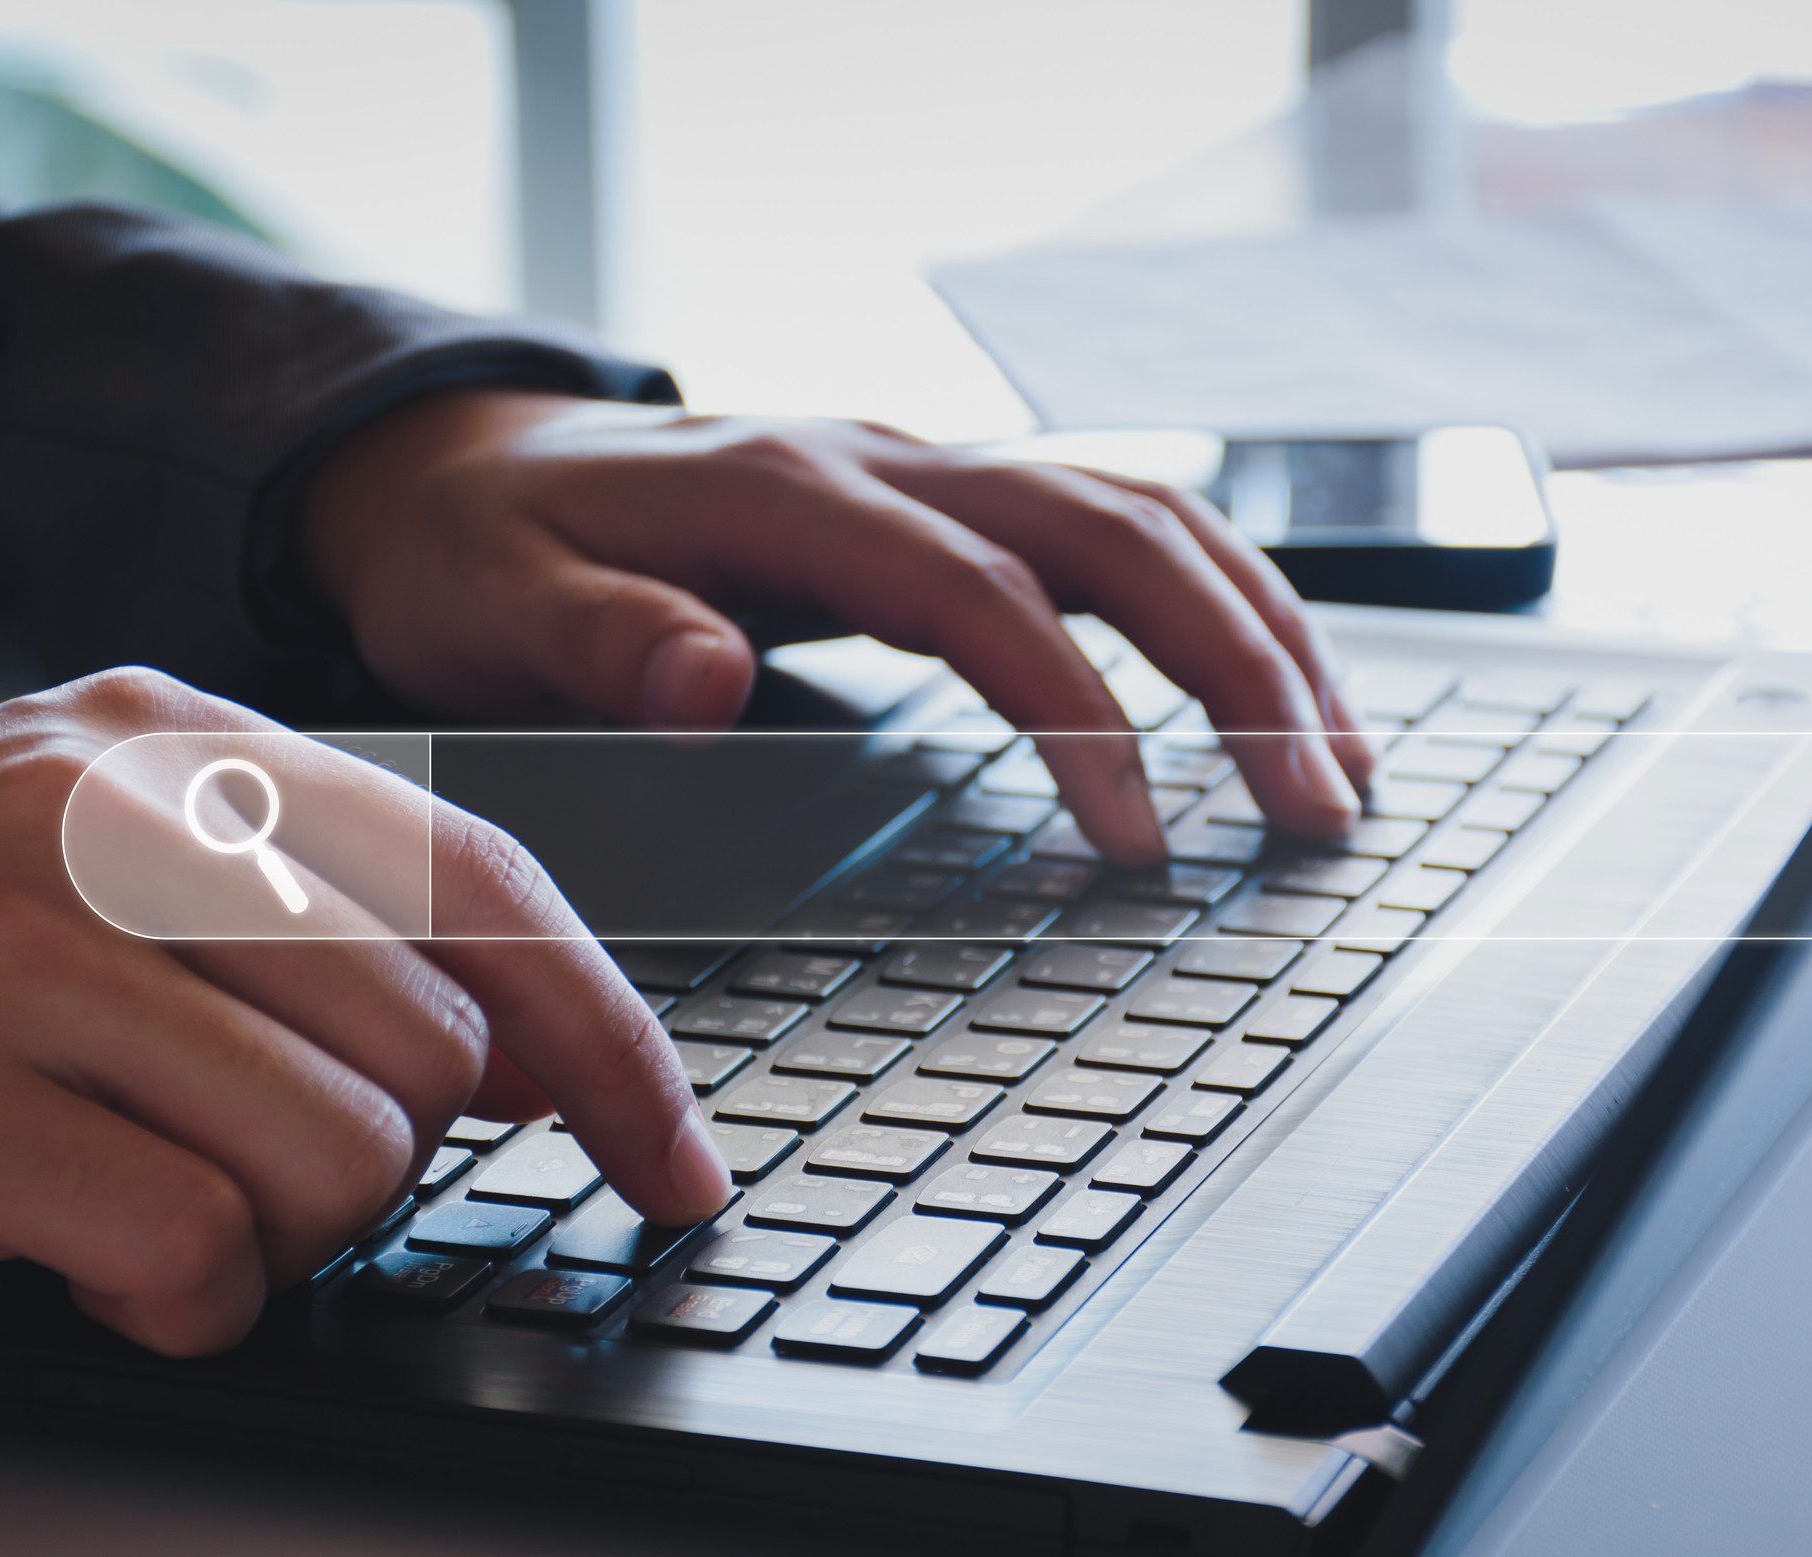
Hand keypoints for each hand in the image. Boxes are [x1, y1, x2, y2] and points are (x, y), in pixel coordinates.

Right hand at [0, 668, 725, 1355]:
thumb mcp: (129, 878)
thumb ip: (336, 931)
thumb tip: (548, 1058)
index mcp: (185, 739)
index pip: (487, 885)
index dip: (613, 1041)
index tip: (676, 1163)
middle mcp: (110, 811)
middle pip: (432, 1049)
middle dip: (374, 1153)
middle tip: (234, 1150)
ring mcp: (14, 944)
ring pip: (339, 1159)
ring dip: (273, 1233)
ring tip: (145, 1192)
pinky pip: (198, 1253)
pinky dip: (176, 1302)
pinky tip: (85, 1257)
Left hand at [299, 394, 1377, 864]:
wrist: (467, 467)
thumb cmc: (485, 557)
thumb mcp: (494, 608)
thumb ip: (600, 641)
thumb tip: (709, 681)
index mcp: (792, 492)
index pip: (984, 593)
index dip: (1081, 710)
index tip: (1142, 839)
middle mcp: (888, 461)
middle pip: (1120, 530)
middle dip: (1242, 664)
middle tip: (1322, 805)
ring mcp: (930, 473)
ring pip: (1150, 518)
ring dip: (1262, 628)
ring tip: (1344, 759)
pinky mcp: (948, 508)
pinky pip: (1122, 533)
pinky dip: (1216, 607)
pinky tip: (1267, 689)